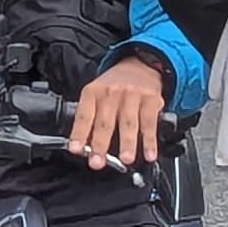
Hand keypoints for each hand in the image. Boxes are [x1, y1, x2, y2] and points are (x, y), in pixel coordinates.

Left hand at [69, 55, 169, 169]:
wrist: (140, 64)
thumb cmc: (114, 86)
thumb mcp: (97, 94)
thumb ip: (90, 118)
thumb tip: (84, 147)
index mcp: (93, 92)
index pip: (84, 116)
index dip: (79, 134)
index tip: (76, 150)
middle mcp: (111, 93)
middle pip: (104, 122)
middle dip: (100, 144)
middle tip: (97, 162)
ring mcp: (132, 95)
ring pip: (128, 123)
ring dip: (127, 143)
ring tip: (125, 159)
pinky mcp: (151, 100)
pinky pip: (149, 123)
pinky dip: (150, 141)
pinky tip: (149, 154)